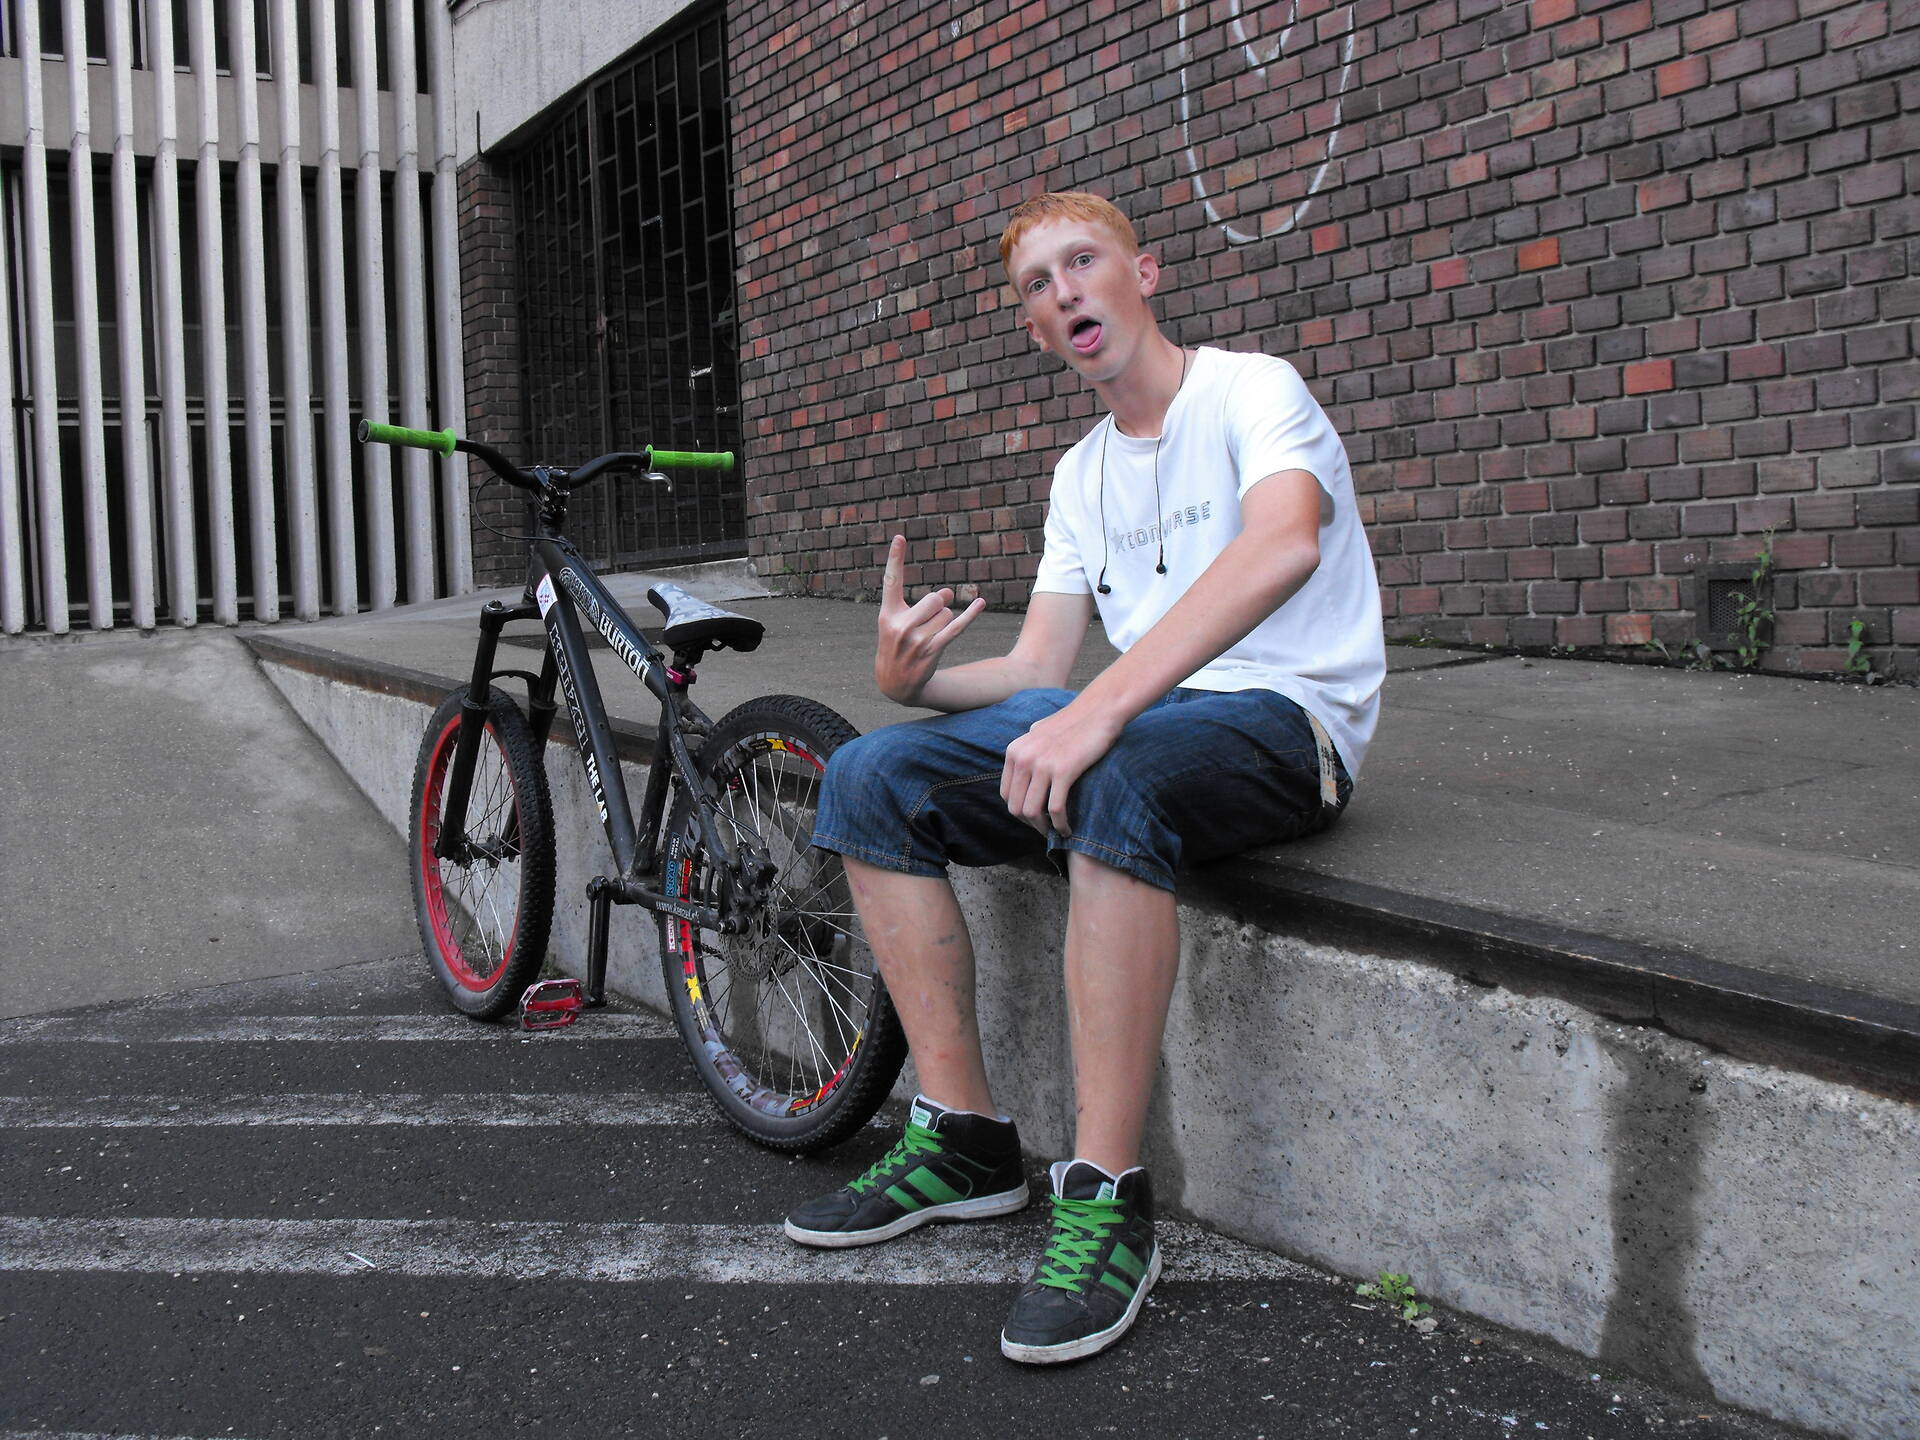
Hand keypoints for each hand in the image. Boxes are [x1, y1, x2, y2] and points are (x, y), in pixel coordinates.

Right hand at [874, 535, 984, 703]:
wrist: (894, 682)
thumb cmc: (898, 645)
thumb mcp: (902, 622)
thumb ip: (922, 603)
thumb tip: (948, 593)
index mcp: (887, 614)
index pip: (892, 581)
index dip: (895, 558)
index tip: (900, 537)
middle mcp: (900, 625)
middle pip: (933, 598)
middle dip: (937, 606)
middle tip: (927, 622)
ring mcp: (916, 640)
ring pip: (946, 613)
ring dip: (944, 621)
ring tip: (929, 637)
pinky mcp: (932, 650)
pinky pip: (956, 627)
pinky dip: (970, 614)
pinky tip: (980, 603)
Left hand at [999, 699, 1123, 836]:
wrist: (1099, 710)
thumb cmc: (1074, 722)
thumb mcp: (1039, 732)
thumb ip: (1027, 750)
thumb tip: (1021, 770)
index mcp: (1014, 751)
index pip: (1006, 794)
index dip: (1019, 811)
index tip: (1034, 817)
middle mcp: (1023, 758)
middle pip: (1016, 807)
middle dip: (1030, 824)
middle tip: (1045, 829)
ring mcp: (1042, 764)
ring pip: (1033, 811)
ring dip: (1043, 828)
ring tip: (1056, 832)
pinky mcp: (1063, 770)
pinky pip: (1056, 808)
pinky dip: (1060, 825)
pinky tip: (1068, 829)